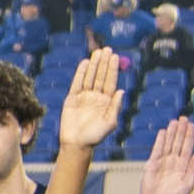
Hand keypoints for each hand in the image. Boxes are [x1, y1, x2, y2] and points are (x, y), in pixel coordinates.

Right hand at [53, 44, 127, 158]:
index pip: (110, 81)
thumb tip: (122, 90)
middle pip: (100, 76)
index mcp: (107, 101)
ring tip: (97, 52)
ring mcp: (84, 97)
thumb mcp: (110, 122)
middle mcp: (96, 97)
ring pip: (90, 77)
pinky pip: (77, 83)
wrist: (77, 144)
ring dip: (94, 64)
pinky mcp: (72, 99)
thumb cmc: (95, 136)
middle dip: (104, 63)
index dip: (112, 69)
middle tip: (107, 49)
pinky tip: (85, 63)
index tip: (115, 57)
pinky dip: (80, 73)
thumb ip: (115, 106)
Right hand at [134, 114, 193, 193]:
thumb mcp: (188, 184)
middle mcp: (173, 161)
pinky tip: (163, 132)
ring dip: (171, 132)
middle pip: (178, 142)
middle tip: (183, 118)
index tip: (191, 125)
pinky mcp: (152, 164)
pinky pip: (156, 150)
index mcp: (183, 165)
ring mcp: (162, 162)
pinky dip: (160, 141)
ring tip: (174, 121)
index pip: (187, 147)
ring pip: (168, 144)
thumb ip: (193, 169)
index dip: (189, 136)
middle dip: (181, 130)